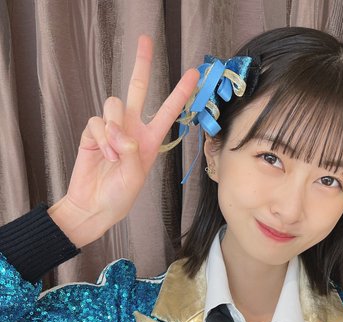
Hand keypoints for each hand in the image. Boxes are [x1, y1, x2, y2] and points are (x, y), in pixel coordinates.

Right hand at [49, 34, 198, 247]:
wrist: (94, 205)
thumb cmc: (120, 196)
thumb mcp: (136, 176)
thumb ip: (132, 152)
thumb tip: (121, 133)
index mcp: (149, 140)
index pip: (167, 111)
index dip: (180, 92)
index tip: (194, 74)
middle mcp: (131, 129)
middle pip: (136, 88)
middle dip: (141, 64)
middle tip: (145, 40)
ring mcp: (111, 129)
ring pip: (114, 104)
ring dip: (114, 127)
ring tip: (114, 152)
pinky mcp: (93, 132)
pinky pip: (97, 121)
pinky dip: (101, 138)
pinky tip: (103, 155)